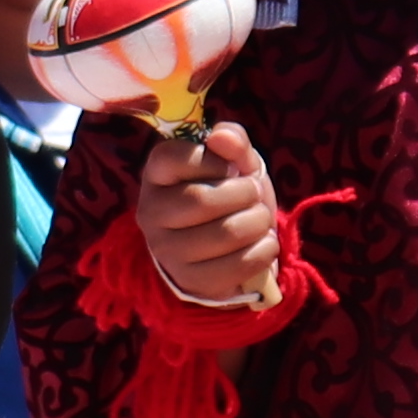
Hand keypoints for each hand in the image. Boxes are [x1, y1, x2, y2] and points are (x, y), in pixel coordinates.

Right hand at [135, 123, 282, 310]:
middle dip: (245, 193)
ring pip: (227, 233)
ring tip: (258, 219)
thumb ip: (232, 140)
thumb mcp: (234, 162)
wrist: (228, 245)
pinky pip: (242, 263)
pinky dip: (265, 249)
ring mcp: (168, 252)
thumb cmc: (228, 193)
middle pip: (202, 200)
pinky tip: (260, 243)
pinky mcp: (193, 280)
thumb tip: (221, 136)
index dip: (214, 160)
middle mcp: (151, 213)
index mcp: (155, 175)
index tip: (228, 168)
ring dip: (259, 222)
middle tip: (252, 194)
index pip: (175, 158)